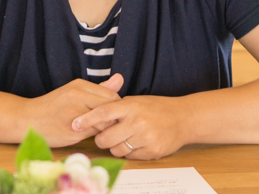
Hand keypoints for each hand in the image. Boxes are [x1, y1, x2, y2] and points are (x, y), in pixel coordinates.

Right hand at [25, 74, 123, 146]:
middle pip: (111, 108)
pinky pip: (94, 133)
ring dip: (105, 128)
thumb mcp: (74, 93)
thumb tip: (120, 78)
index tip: (109, 115)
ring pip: (105, 121)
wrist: (27, 119)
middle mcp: (78, 95)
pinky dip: (95, 135)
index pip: (112, 96)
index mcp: (79, 85)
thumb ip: (99, 89)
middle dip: (112, 118)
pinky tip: (87, 135)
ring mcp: (75, 112)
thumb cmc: (53, 107)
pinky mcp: (73, 129)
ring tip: (96, 130)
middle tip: (106, 125)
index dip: (115, 108)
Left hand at [71, 94, 191, 159]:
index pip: (103, 113)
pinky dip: (129, 152)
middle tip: (103, 136)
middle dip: (101, 139)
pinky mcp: (152, 151)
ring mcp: (145, 137)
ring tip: (122, 139)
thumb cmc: (156, 107)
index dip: (87, 119)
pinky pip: (130, 157)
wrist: (183, 118)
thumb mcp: (136, 101)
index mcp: (130, 106)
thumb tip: (93, 114)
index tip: (74, 124)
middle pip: (106, 137)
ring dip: (115, 147)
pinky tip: (135, 144)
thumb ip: (116, 107)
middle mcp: (137, 122)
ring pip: (116, 150)